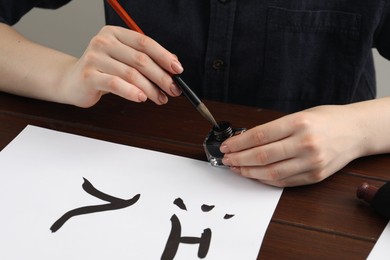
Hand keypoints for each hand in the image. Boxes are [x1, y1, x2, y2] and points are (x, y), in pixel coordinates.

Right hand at [62, 25, 182, 106]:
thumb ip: (145, 59)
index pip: (145, 42)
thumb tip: (173, 65)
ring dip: (150, 89)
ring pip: (131, 74)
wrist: (72, 81)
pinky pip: (116, 84)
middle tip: (173, 89)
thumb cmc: (103, 71)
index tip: (178, 70)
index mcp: (115, 33)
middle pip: (140, 59)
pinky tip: (142, 98)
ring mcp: (95, 58)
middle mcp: (103, 42)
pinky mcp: (89, 75)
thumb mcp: (123, 60)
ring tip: (160, 99)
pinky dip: (132, 92)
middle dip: (161, 77)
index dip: (164, 56)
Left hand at [220, 105, 366, 186]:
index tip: (226, 146)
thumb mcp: (299, 115)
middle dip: (238, 159)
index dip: (238, 143)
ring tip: (236, 168)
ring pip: (270, 173)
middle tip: (226, 159)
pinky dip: (265, 179)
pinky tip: (254, 174)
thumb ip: (274, 129)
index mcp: (299, 123)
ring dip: (248, 172)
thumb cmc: (326, 119)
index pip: (259, 136)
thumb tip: (245, 140)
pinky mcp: (315, 176)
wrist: (356, 131)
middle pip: (261, 156)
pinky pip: (283, 181)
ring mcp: (311, 162)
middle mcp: (305, 143)